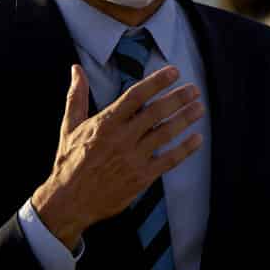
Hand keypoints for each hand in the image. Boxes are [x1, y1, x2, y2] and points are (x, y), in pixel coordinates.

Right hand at [32, 65, 204, 247]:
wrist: (69, 201)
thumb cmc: (69, 162)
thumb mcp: (69, 126)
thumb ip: (76, 96)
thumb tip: (76, 68)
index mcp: (105, 123)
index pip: (136, 95)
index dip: (157, 81)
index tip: (174, 72)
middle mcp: (121, 138)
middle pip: (156, 111)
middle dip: (178, 98)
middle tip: (194, 89)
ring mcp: (133, 158)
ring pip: (166, 133)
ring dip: (185, 118)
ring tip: (200, 108)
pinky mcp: (141, 177)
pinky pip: (169, 160)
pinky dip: (186, 149)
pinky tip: (197, 139)